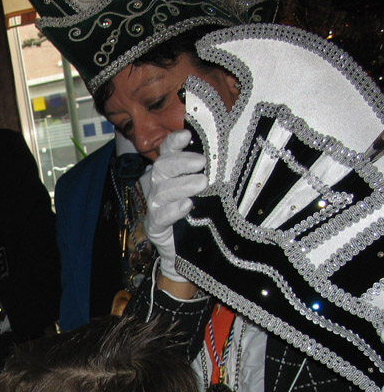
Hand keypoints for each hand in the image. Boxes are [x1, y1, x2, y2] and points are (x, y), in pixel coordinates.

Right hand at [146, 129, 207, 283]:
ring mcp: (156, 208)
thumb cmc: (202, 218)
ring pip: (161, 191)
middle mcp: (160, 188)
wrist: (190, 255)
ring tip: (202, 183)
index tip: (187, 135)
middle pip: (161, 168)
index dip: (174, 142)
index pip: (167, 152)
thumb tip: (236, 157)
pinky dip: (173, 210)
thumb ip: (214, 176)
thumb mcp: (210, 193)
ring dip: (181, 185)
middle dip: (181, 163)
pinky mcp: (155, 227)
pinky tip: (187, 205)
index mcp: (172, 175)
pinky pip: (159, 216)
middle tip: (201, 162)